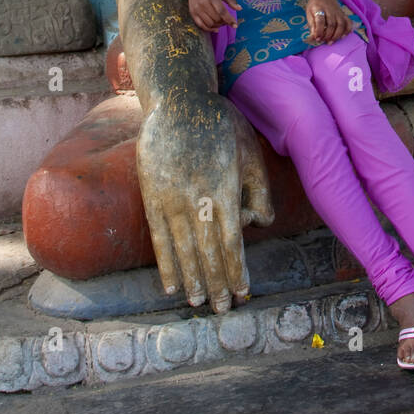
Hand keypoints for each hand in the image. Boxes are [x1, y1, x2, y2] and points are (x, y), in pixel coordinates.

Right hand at [136, 92, 273, 310]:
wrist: (177, 103)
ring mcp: (171, 200)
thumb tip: (261, 223)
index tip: (242, 293)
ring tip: (199, 303)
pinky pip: (159, 239)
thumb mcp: (250, 151)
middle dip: (217, 283)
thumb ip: (258, 188)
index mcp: (223, 190)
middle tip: (222, 310)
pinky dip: (165, 265)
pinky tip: (171, 286)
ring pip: (183, 250)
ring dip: (193, 280)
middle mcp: (197, 200)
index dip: (236, 270)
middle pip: (208, 252)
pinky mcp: (152, 197)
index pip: (232, 242)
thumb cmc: (220, 125)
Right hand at [186, 0, 240, 32]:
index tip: (235, 25)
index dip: (229, 20)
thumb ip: (231, 0)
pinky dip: (209, 29)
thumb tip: (240, 9)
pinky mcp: (192, 13)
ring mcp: (197, 9)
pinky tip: (215, 29)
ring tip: (222, 22)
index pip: (222, 12)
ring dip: (218, 26)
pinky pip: (201, 25)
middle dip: (224, 22)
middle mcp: (203, 4)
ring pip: (209, 24)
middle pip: (216, 19)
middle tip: (228, 20)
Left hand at [305, 0, 352, 45]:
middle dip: (328, 35)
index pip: (320, 20)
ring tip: (331, 41)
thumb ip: (312, 25)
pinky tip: (343, 36)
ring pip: (341, 24)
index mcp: (319, 8)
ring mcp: (338, 12)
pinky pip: (348, 22)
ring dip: (337, 35)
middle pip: (331, 24)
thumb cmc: (315, 5)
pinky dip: (347, 30)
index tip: (317, 39)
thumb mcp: (309, 12)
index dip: (319, 31)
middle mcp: (330, 10)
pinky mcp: (343, 14)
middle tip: (323, 41)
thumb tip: (313, 38)